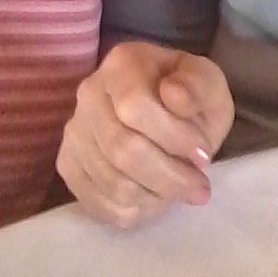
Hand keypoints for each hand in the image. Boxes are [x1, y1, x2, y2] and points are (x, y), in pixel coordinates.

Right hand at [57, 41, 234, 227]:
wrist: (165, 112)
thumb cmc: (190, 97)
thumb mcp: (208, 84)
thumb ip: (198, 86)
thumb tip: (173, 95)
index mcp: (123, 64)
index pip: (134, 106)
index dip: (173, 137)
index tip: (203, 154)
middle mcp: (88, 94)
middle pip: (122, 150)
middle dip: (169, 176)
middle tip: (200, 188)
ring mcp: (74, 133)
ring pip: (113, 183)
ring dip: (156, 196)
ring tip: (181, 190)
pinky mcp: (69, 166)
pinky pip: (100, 204)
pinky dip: (136, 211)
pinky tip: (157, 198)